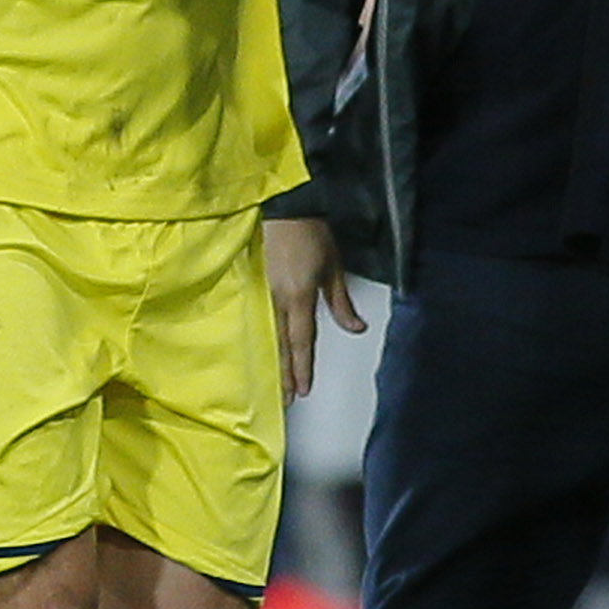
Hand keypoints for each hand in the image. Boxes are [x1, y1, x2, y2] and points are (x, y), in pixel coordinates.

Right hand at [265, 216, 364, 402]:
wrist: (283, 208)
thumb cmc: (311, 235)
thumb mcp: (333, 268)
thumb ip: (341, 302)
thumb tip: (357, 328)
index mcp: (299, 297)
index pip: (302, 340)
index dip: (303, 367)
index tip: (304, 389)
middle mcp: (277, 300)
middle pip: (281, 344)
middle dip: (284, 374)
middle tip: (285, 400)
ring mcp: (261, 293)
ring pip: (267, 335)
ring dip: (272, 361)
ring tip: (273, 384)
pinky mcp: (251, 285)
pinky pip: (256, 320)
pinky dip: (259, 339)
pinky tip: (258, 351)